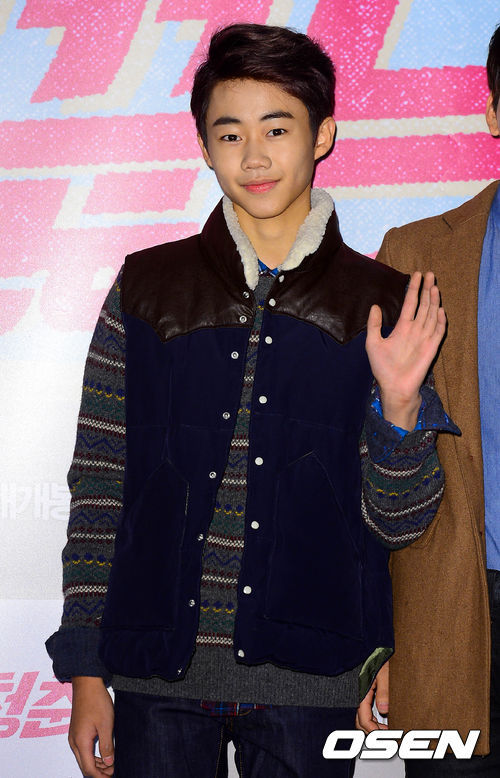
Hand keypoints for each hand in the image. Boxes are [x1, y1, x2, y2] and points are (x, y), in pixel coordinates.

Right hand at [69, 676, 114, 776]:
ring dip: (96, 764)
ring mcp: (74, 736)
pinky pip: (82, 750)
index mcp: (80, 742)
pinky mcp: (76, 731)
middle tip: (113, 770)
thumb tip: (109, 763)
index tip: (112, 775)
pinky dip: (92, 755)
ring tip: (111, 763)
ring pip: (83, 759)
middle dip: (99, 772)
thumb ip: (107, 746)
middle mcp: (74, 742)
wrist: (86, 684)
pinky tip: (103, 753)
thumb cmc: (96, 701)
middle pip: (84, 766)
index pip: (88, 769)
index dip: (100, 776)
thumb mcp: (106, 724)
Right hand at [356, 661, 388, 733]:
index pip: (363, 718)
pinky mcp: (368, 692)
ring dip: (372, 727)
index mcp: (362, 692)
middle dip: (372, 732)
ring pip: (362, 717)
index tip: (386, 735)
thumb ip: (384, 691)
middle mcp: (361, 695)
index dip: (373, 730)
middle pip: (360, 721)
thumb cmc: (380, 657)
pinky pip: (366, 710)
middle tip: (388, 735)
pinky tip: (384, 720)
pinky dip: (373, 719)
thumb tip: (384, 710)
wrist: (378, 648)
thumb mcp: (384, 673)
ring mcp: (363, 694)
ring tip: (387, 730)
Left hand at [366, 271, 445, 429]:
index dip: (413, 289)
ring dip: (434, 301)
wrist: (393, 387)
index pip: (410, 303)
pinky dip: (440, 321)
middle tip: (430, 273)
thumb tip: (374, 306)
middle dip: (427, 290)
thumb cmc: (383, 368)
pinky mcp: (431, 348)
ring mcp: (424, 338)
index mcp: (402, 327)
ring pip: (431, 315)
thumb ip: (374, 325)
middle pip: (423, 305)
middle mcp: (415, 330)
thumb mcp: (373, 343)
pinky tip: (440, 310)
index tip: (416, 275)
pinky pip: (437, 332)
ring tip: (435, 286)